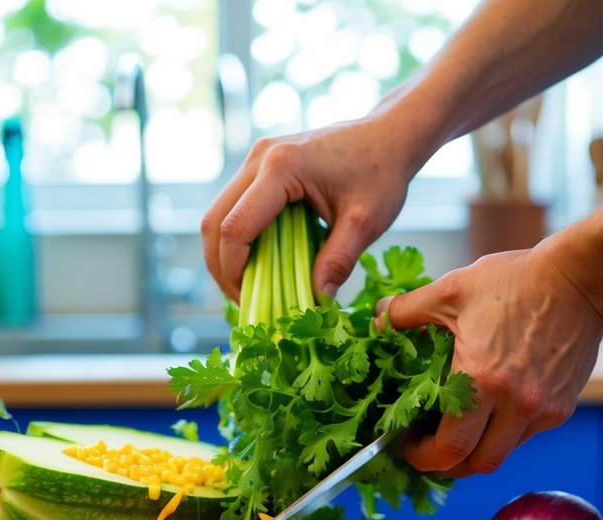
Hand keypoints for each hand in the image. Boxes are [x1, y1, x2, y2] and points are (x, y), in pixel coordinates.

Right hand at [201, 116, 416, 300]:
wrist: (389, 135)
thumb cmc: (382, 172)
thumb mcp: (365, 222)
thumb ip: (338, 261)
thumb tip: (316, 300)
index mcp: (281, 168)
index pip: (235, 227)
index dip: (234, 270)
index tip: (249, 299)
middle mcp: (259, 157)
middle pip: (213, 221)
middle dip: (221, 267)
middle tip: (243, 299)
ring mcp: (256, 158)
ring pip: (217, 213)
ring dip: (224, 253)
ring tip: (248, 284)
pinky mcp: (260, 164)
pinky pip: (233, 206)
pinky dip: (236, 237)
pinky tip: (257, 260)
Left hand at [378, 244, 602, 477]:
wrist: (582, 279)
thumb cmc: (516, 281)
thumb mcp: (451, 289)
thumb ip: (406, 311)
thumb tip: (377, 323)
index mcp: (482, 378)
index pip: (450, 448)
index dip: (423, 457)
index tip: (409, 444)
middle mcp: (516, 402)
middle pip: (476, 465)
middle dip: (446, 465)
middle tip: (428, 447)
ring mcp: (543, 409)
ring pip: (502, 454)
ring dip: (475, 451)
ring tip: (456, 430)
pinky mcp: (561, 407)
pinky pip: (525, 435)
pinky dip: (502, 433)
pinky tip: (489, 411)